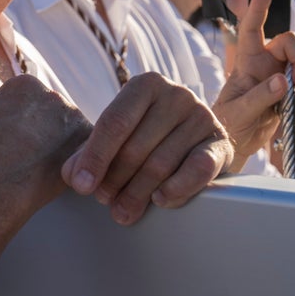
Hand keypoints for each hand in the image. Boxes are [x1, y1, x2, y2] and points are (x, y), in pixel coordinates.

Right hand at [0, 75, 91, 213]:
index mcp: (24, 86)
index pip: (25, 102)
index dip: (14, 124)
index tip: (7, 143)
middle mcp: (53, 96)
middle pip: (49, 117)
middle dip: (39, 135)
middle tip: (24, 160)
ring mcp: (74, 122)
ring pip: (67, 137)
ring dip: (56, 152)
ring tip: (38, 175)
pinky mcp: (86, 151)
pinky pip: (84, 159)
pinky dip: (73, 170)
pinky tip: (53, 183)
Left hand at [60, 72, 231, 225]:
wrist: (196, 134)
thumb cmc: (148, 133)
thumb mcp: (120, 134)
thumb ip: (92, 151)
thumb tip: (73, 175)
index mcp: (146, 85)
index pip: (114, 123)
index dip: (95, 157)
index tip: (81, 185)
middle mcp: (177, 95)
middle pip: (136, 146)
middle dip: (114, 179)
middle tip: (102, 200)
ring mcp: (202, 117)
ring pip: (161, 163)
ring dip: (137, 193)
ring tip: (122, 210)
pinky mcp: (221, 143)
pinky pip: (198, 169)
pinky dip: (177, 188)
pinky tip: (159, 201)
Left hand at [214, 0, 294, 169]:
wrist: (237, 141)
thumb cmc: (229, 123)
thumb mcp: (239, 112)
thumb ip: (260, 96)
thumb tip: (282, 80)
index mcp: (246, 60)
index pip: (252, 26)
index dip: (258, 5)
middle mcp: (266, 60)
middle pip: (292, 40)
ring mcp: (282, 71)